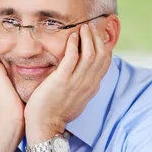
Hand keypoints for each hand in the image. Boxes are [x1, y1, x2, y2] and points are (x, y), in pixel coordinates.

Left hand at [24, 24, 110, 144]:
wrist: (45, 127)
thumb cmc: (55, 112)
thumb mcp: (76, 98)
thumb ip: (81, 85)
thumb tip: (82, 74)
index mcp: (91, 87)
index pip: (106, 62)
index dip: (103, 45)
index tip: (97, 34)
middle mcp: (88, 84)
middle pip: (101, 55)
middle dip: (97, 37)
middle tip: (90, 25)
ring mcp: (76, 83)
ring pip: (91, 54)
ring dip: (87, 38)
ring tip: (82, 27)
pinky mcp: (62, 81)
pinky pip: (72, 58)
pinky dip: (73, 45)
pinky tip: (71, 36)